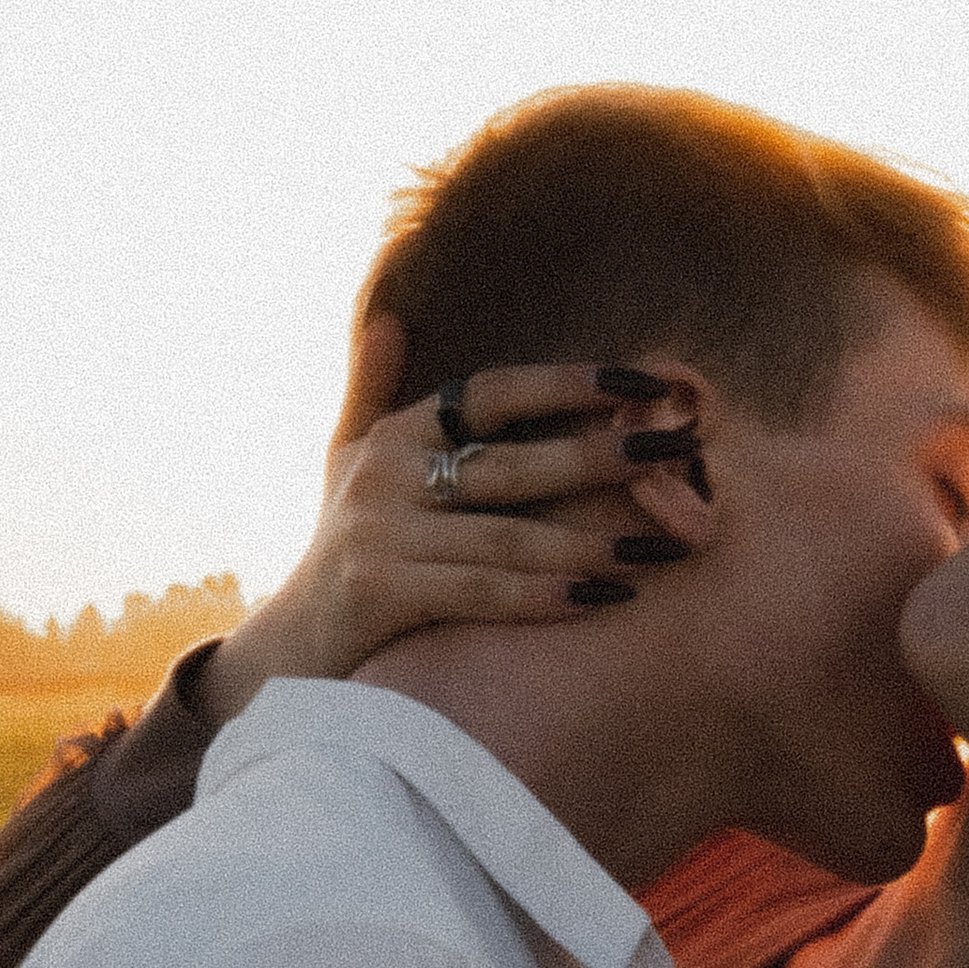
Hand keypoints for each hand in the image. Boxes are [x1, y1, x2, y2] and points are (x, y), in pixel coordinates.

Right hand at [195, 315, 709, 717]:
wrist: (289, 650)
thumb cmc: (343, 550)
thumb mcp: (347, 462)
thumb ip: (372, 390)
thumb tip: (389, 317)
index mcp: (396, 433)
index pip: (496, 393)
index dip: (571, 385)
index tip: (644, 386)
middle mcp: (385, 474)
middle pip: (514, 462)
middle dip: (602, 458)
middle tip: (679, 453)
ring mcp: (380, 534)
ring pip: (508, 535)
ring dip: (590, 541)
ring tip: (660, 547)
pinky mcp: (380, 594)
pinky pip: (483, 591)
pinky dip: (546, 595)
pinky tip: (604, 598)